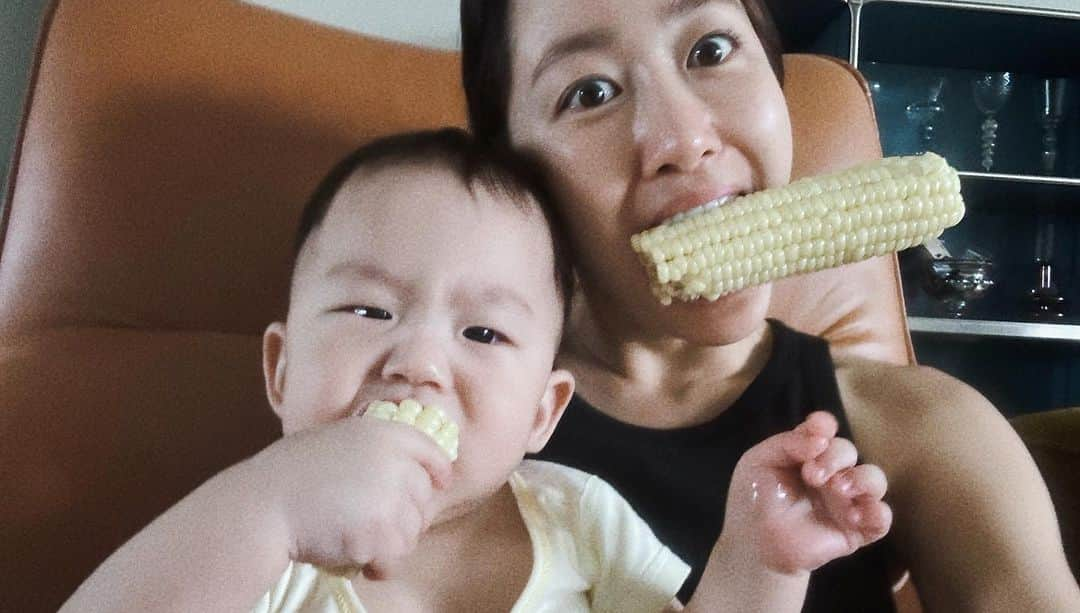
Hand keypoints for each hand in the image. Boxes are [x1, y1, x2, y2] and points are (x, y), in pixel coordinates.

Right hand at [251, 414, 452, 578]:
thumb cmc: (286, 474)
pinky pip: (394, 560)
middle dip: (403, 518)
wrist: (262, 504)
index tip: (440, 481)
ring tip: (355, 540)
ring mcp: (390, 497)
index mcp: (383, 433)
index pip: (430, 450)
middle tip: (369, 526)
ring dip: (388, 545)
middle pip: (423, 500)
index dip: (438, 469)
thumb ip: (369, 448)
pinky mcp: (380, 533)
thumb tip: (396, 463)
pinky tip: (355, 560)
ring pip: (411, 534)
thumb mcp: (334, 440)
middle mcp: (394, 461)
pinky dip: (377, 567)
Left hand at [721, 411, 891, 574]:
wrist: (756, 545)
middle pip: (847, 451)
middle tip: (812, 475)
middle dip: (834, 457)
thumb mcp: (758, 463)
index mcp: (806, 454)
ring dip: (861, 479)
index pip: (824, 431)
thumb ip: (786, 444)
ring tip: (838, 490)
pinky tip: (854, 516)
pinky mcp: (856, 529)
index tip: (820, 431)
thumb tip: (820, 439)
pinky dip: (876, 513)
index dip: (824, 426)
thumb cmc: (755, 500)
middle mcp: (830, 473)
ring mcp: (845, 500)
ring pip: (874, 479)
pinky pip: (881, 519)